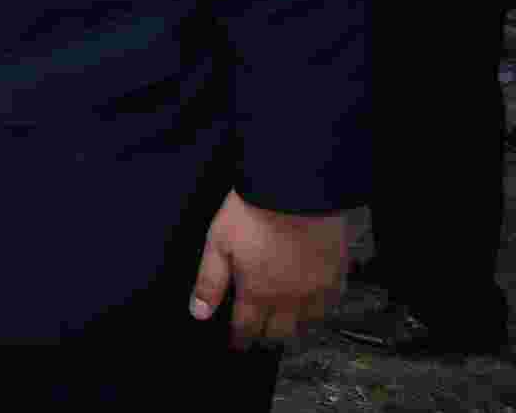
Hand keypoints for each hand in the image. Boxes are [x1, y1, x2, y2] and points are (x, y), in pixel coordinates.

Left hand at [187, 191, 344, 346]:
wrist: (296, 191)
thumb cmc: (252, 213)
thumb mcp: (218, 243)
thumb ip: (209, 280)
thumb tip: (199, 312)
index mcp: (257, 291)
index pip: (247, 326)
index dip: (240, 338)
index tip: (237, 345)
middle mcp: (289, 297)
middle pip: (280, 331)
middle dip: (267, 337)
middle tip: (261, 340)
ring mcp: (316, 288)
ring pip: (309, 322)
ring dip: (296, 327)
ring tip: (288, 327)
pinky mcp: (337, 274)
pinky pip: (332, 303)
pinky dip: (322, 309)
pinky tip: (317, 305)